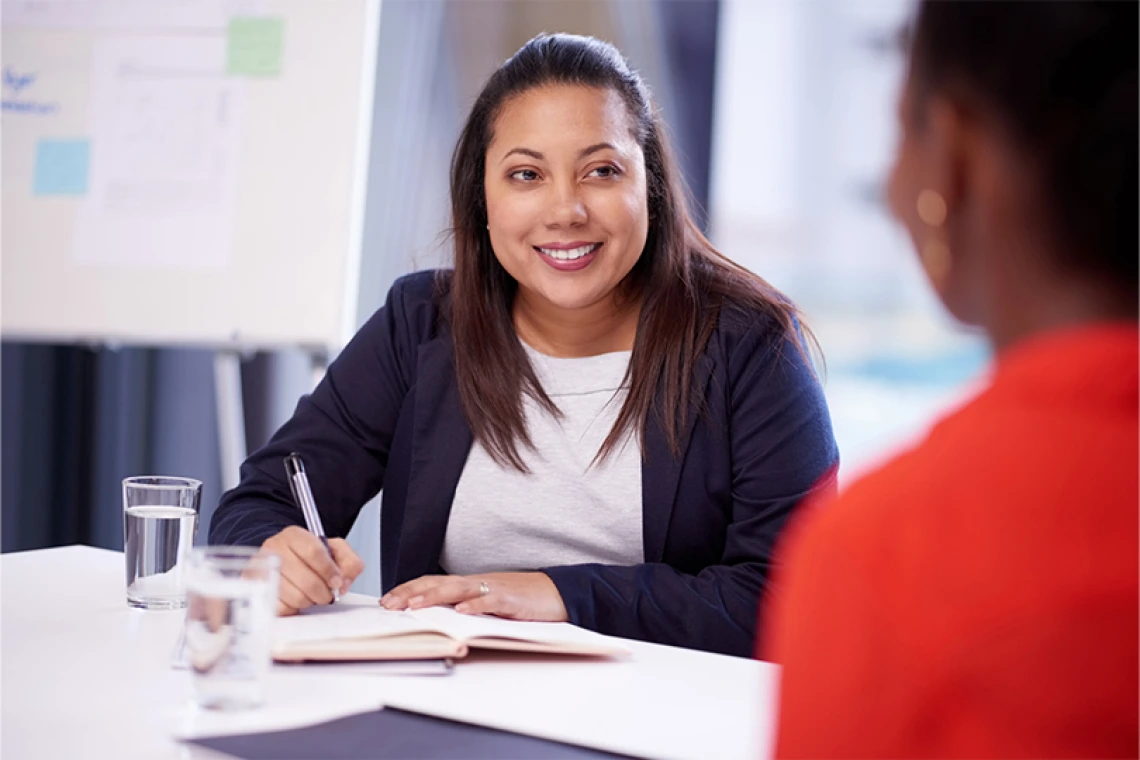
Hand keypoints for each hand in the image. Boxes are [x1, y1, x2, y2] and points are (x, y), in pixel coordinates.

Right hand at [260, 526, 363, 615]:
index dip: (329, 571)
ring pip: (296, 597)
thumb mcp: (334, 550)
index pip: (313, 552)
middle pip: (306, 579)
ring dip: (310, 600)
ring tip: (311, 594)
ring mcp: (262, 570)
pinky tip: (295, 598)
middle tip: (327, 593)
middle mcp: (274, 549)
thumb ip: (349, 562)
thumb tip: (343, 582)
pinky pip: (282, 608)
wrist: (280, 559)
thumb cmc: (309, 557)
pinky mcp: (256, 590)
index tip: (337, 581)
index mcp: (294, 535)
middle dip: (323, 592)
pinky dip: (294, 607)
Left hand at [380, 572, 567, 622]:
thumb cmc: (524, 600)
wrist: (559, 592)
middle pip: (439, 583)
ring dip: (435, 596)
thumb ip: (468, 607)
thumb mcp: (490, 603)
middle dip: (412, 593)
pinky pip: (491, 601)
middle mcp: (478, 583)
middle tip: (390, 603)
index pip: (434, 582)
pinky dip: (476, 606)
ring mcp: (494, 589)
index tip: (388, 600)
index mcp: (471, 585)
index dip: (410, 590)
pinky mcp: (512, 599)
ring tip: (414, 604)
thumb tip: (441, 618)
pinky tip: (462, 612)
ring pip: (459, 589)